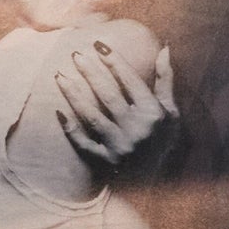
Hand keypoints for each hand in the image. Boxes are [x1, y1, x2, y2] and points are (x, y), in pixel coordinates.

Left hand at [53, 35, 176, 169]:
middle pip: (108, 95)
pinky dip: (71, 128)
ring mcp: (119, 146)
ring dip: (74, 94)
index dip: (115, 62)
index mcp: (154, 113)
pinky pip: (83, 143)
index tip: (99, 45)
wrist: (156, 183)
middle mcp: (137, 129)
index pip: (131, 82)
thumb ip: (166, 80)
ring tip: (59, 75)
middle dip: (91, 72)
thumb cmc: (161, 139)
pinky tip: (58, 111)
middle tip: (76, 54)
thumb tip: (164, 48)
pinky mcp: (105, 161)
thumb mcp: (171, 111)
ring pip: (92, 115)